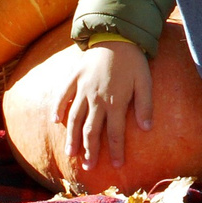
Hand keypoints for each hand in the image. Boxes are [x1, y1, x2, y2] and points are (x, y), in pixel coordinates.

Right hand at [58, 41, 151, 173]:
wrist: (116, 34)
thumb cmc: (133, 60)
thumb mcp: (145, 81)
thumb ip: (145, 105)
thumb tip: (147, 128)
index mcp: (115, 101)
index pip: (115, 133)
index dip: (116, 151)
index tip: (118, 166)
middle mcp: (96, 99)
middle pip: (91, 131)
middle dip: (90, 151)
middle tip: (87, 168)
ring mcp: (82, 89)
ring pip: (74, 119)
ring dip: (72, 138)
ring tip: (70, 153)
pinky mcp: (73, 78)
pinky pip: (62, 96)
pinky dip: (58, 109)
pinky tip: (55, 122)